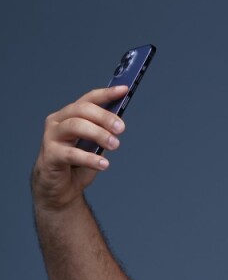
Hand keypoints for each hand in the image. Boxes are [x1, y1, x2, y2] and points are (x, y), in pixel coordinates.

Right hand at [30, 84, 127, 212]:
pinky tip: (104, 164)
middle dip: (104, 116)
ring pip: (75, 126)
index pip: (88, 99)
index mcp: (69, 115)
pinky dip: (90, 159)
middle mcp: (58, 122)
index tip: (124, 90)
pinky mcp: (50, 155)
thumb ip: (102, 134)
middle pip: (82, 110)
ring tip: (115, 145)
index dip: (106, 93)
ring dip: (98, 134)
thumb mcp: (93, 147)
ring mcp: (52, 137)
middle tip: (121, 128)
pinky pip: (71, 153)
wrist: (60, 189)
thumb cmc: (76, 165)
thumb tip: (119, 123)